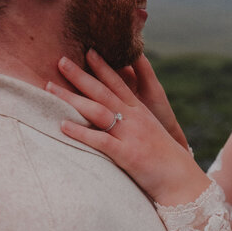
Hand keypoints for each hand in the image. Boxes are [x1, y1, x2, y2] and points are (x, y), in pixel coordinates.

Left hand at [46, 52, 209, 205]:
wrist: (182, 179)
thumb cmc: (165, 159)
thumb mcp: (152, 132)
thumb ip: (135, 121)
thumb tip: (118, 115)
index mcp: (140, 112)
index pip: (119, 83)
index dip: (103, 67)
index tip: (88, 51)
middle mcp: (134, 118)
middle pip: (103, 91)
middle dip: (80, 75)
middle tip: (60, 60)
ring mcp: (131, 135)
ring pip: (97, 110)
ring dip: (72, 98)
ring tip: (50, 88)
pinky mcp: (127, 154)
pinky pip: (99, 140)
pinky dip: (80, 132)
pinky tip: (62, 125)